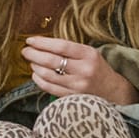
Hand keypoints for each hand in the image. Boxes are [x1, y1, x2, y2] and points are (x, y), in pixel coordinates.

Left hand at [24, 37, 138, 103]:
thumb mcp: (88, 53)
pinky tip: (36, 74)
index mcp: (89, 55)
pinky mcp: (73, 97)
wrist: (112, 90)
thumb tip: (40, 43)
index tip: (30, 40)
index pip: (61, 46)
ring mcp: (78, 85)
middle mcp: (84, 70)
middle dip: (34, 54)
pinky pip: (49, 88)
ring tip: (32, 62)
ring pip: (48, 75)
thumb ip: (68, 48)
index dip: (42, 43)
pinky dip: (39, 80)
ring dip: (35, 67)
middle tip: (25, 51)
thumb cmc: (96, 67)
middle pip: (52, 60)